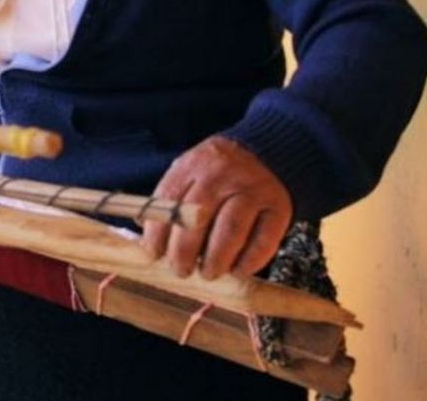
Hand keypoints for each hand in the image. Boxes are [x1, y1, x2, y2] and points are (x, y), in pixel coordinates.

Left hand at [141, 135, 291, 279]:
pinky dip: (250, 260)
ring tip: (208, 273)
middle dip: (184, 250)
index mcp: (193, 165)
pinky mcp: (279, 207)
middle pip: (197, 217)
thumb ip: (170, 202)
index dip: (159, 231)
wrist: (267, 154)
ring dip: (216, 258)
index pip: (168, 200)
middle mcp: (222, 175)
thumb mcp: (189, 174)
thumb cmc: (217, 174)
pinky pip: (264, 239)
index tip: (154, 254)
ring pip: (230, 229)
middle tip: (180, 270)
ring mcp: (252, 190)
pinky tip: (238, 271)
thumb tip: (148, 239)